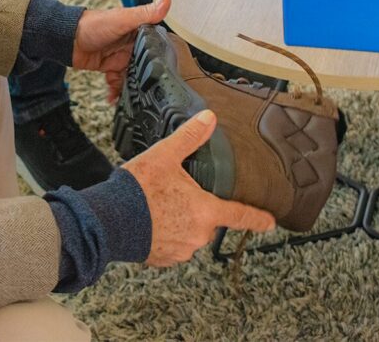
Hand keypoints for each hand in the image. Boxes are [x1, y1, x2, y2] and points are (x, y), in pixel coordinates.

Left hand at [72, 0, 170, 102]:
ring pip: (132, 76)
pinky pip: (117, 81)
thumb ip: (145, 13)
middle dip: (145, 79)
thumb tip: (166, 0)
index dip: (161, 59)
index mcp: (137, 31)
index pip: (155, 46)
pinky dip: (116, 90)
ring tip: (131, 98)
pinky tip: (115, 98)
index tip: (166, 72)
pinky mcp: (109, 66)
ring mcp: (119, 56)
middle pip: (145, 65)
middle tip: (147, 92)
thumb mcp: (123, 19)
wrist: (66, 39)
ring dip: (131, 87)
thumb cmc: (93, 24)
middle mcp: (130, 44)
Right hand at [124, 110, 275, 266]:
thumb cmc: (137, 190)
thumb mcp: (164, 156)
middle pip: (208, 220)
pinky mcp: (163, 259)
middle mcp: (198, 234)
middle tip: (174, 194)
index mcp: (205, 211)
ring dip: (179, 221)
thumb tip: (209, 119)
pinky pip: (172, 245)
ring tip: (157, 206)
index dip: (257, 218)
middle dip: (196, 208)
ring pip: (189, 232)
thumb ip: (189, 138)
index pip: (241, 215)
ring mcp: (181, 249)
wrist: (108, 220)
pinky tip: (149, 220)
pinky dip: (164, 234)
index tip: (270, 222)